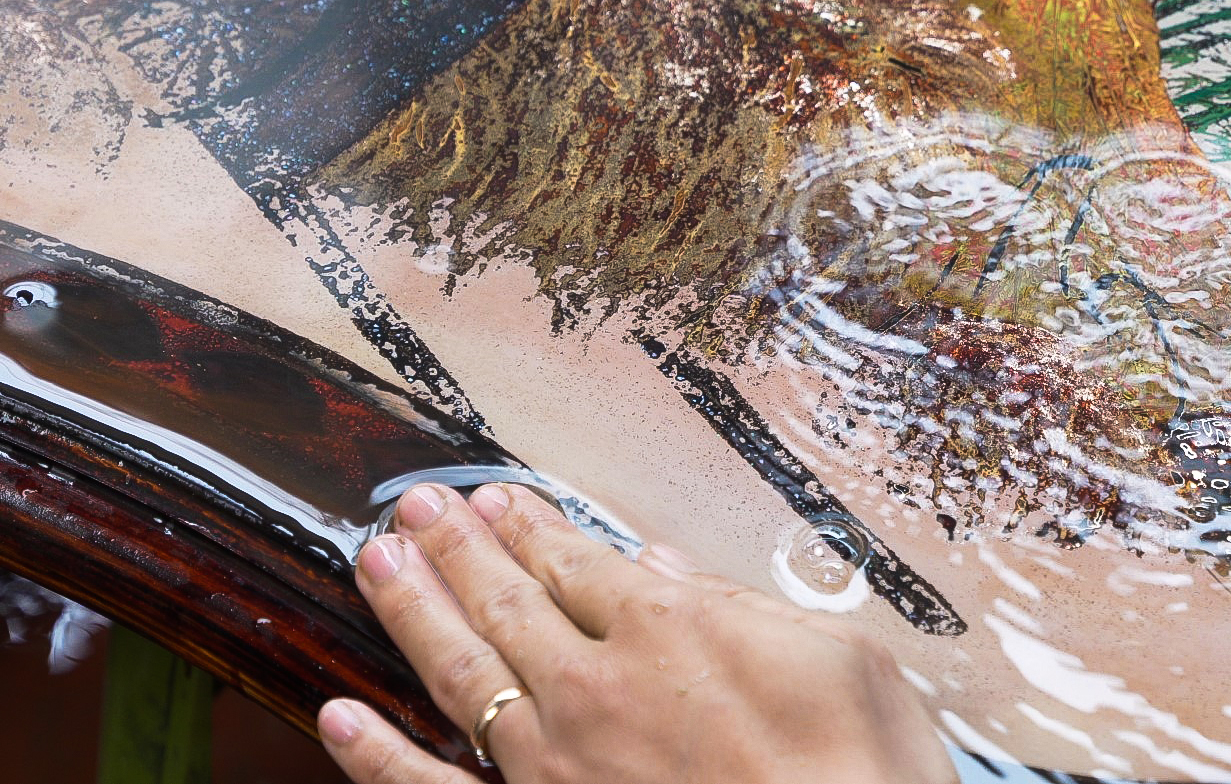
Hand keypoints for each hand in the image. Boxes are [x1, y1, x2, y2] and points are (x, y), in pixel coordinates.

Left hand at [314, 483, 957, 783]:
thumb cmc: (866, 774)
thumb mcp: (845, 659)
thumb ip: (743, 605)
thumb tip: (667, 565)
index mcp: (674, 628)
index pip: (576, 559)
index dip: (528, 525)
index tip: (495, 499)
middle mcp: (598, 686)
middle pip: (505, 600)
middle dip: (456, 547)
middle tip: (414, 506)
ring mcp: (557, 764)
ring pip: (460, 672)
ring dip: (412, 610)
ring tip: (374, 559)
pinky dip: (378, 758)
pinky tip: (338, 717)